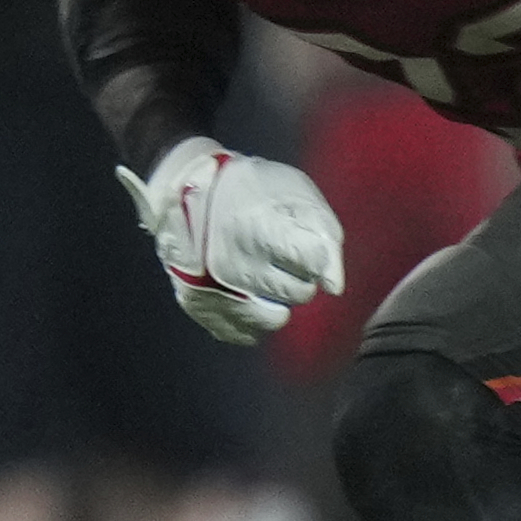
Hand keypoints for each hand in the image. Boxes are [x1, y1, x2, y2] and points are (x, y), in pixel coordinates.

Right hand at [118, 138, 344, 343]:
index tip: (300, 240)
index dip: (314, 252)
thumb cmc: (248, 189)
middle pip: (299, 293)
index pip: (312, 262)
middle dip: (300, 276)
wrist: (185, 189)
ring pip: (275, 318)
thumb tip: (335, 287)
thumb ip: (323, 236)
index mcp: (260, 230)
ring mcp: (216, 290)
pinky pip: (243, 332)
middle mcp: (236, 265)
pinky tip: (249, 296)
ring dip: (280, 300)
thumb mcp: (294, 194)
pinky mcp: (201, 306)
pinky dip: (253, 318)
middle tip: (281, 256)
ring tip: (267, 276)